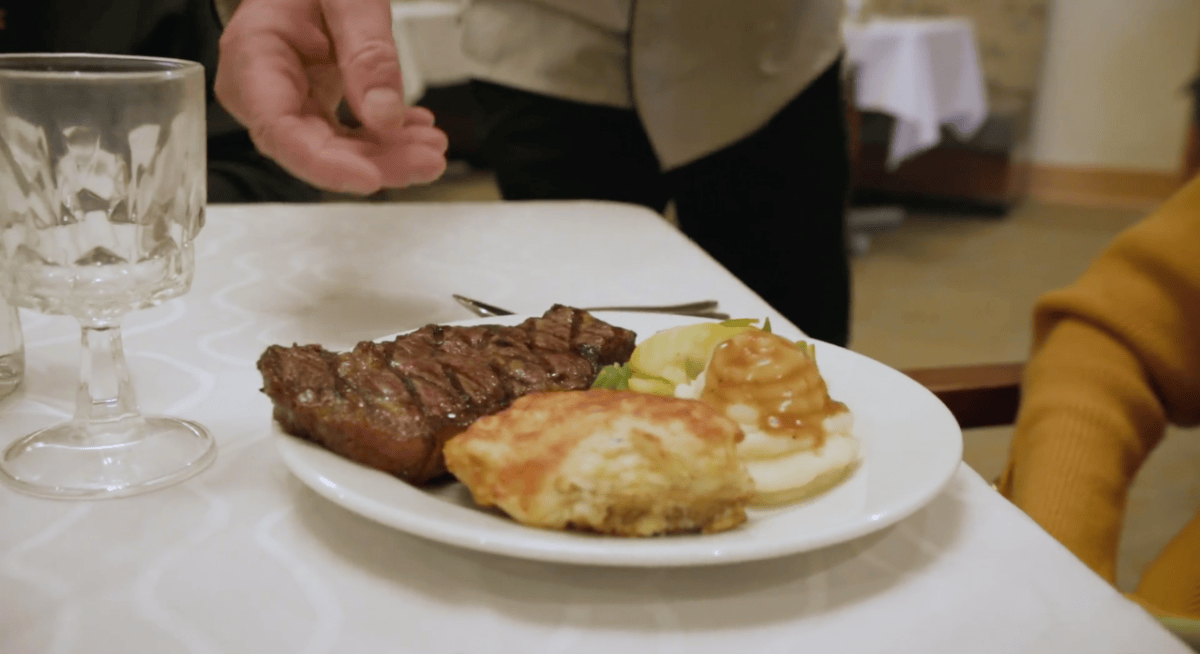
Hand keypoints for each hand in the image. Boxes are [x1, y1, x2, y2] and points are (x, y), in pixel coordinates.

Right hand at [214, 0, 448, 193]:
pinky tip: (417, 130)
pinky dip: (385, 139)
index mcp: (253, 53)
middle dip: (376, 161)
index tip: (370, 177)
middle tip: (428, 158)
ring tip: (431, 144)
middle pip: (313, 147)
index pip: (278, 129)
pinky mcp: (311, 104)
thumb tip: (385, 118)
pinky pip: (346, 135)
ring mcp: (286, 98)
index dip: (324, 164)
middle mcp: (261, 86)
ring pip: (335, 149)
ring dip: (388, 154)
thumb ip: (368, 54)